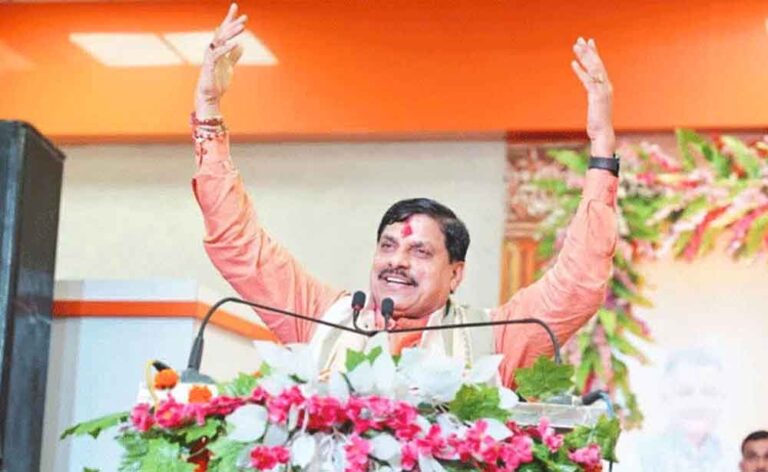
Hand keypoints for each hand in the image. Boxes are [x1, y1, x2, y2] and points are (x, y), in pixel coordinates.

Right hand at [195, 3, 247, 117]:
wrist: (209, 96)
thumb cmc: (217, 82)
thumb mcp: (229, 67)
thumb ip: (233, 56)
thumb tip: (241, 46)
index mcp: (218, 50)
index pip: (224, 32)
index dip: (231, 21)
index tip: (240, 12)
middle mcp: (212, 50)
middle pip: (222, 33)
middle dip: (233, 24)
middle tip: (245, 17)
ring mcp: (210, 57)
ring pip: (220, 41)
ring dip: (231, 33)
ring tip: (243, 27)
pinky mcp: (210, 66)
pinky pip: (218, 54)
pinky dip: (227, 48)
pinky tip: (236, 43)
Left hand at [571, 37, 614, 156]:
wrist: (603, 134)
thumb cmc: (599, 123)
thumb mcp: (596, 106)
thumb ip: (594, 97)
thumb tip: (592, 94)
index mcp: (606, 87)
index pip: (600, 66)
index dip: (594, 53)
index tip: (589, 43)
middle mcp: (606, 86)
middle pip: (597, 64)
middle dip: (588, 51)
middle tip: (580, 39)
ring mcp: (603, 91)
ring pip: (593, 69)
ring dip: (584, 57)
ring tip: (575, 46)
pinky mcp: (597, 97)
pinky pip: (588, 81)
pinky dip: (581, 71)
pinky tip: (573, 63)